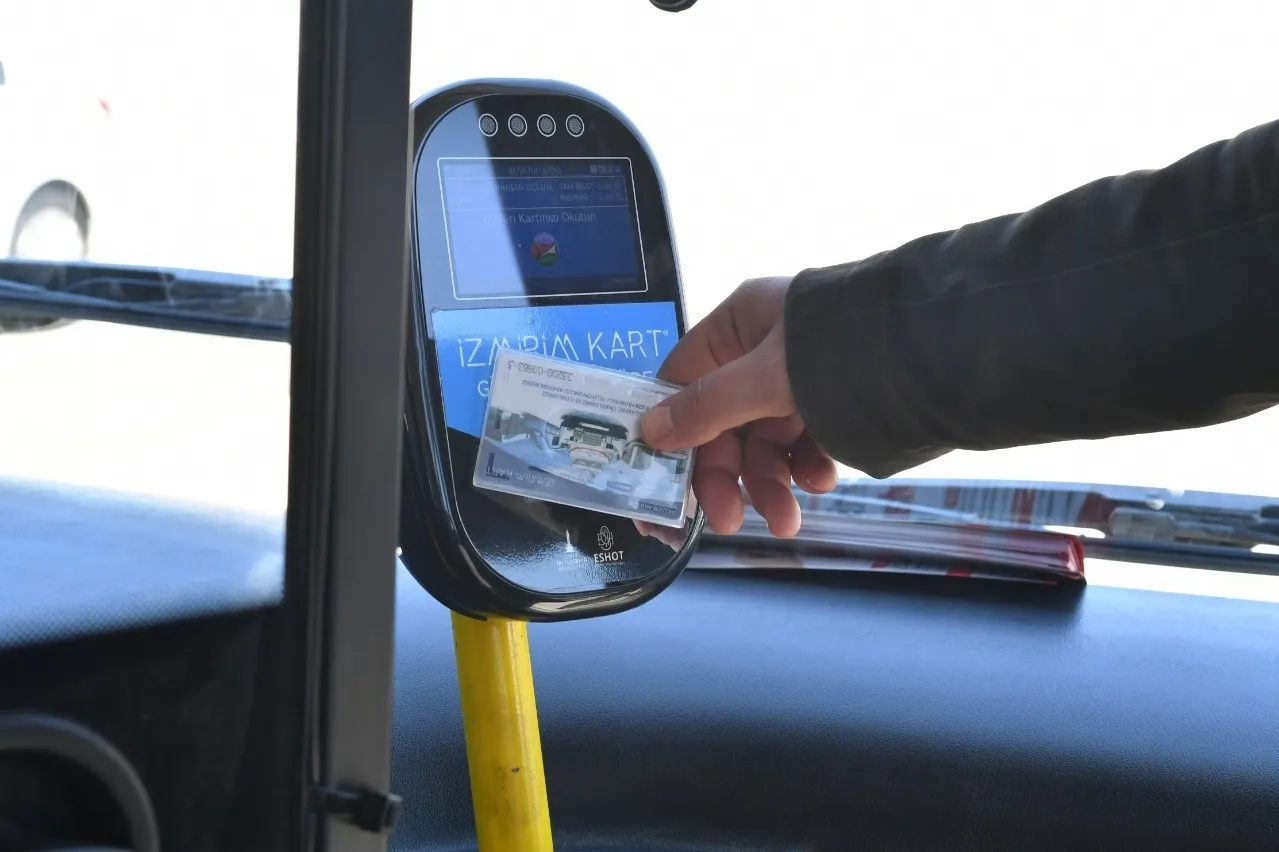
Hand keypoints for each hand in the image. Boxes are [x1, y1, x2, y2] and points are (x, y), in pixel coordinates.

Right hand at [639, 276, 836, 537]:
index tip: (664, 480)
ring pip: (765, 442)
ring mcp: (799, 379)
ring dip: (770, 484)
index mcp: (739, 325)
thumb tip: (649, 430)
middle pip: (723, 423)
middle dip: (730, 476)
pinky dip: (807, 469)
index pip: (683, 382)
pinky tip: (821, 482)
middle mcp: (764, 349)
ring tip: (787, 519)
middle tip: (726, 521)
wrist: (935, 352)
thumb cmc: (841, 350)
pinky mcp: (834, 404)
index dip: (671, 431)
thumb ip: (707, 407)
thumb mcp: (764, 379)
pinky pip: (805, 444)